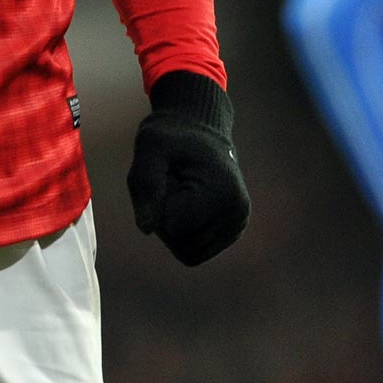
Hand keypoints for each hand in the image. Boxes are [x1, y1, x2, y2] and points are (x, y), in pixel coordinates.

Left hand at [128, 70, 251, 265]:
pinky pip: (194, 251)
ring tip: (181, 192)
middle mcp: (237, 213)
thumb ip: (145, 184)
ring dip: (173, 227)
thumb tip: (146, 229)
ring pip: (187, 252)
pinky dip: (183, 231)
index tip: (168, 176)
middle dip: (165, 218)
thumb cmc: (172, 136)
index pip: (172, 228)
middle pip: (180, 245)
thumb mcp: (150, 147)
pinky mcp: (231, 232)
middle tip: (172, 183)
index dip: (159, 204)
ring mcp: (237, 225)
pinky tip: (189, 203)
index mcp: (222, 192)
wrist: (199, 129)